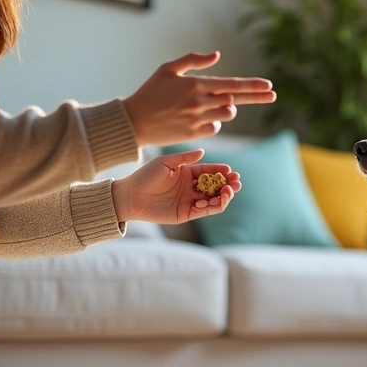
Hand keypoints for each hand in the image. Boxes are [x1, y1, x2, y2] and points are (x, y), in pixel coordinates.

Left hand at [111, 150, 239, 224]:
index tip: (230, 170)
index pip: (209, 172)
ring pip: (214, 200)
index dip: (221, 171)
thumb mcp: (165, 163)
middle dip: (228, 184)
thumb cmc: (145, 176)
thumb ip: (184, 158)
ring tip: (229, 191)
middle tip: (236, 182)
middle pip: (216, 186)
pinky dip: (213, 206)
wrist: (130, 196)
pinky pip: (206, 211)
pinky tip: (215, 199)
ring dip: (225, 196)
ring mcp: (190, 201)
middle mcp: (191, 188)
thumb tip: (203, 152)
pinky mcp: (187, 213)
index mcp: (187, 173)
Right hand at [122, 51, 275, 145]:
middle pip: (235, 100)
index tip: (269, 86)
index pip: (231, 85)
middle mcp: (199, 102)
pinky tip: (204, 118)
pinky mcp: (194, 134)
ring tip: (218, 105)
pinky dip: (215, 122)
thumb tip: (217, 55)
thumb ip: (194, 60)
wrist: (134, 121)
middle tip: (272, 95)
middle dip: (255, 97)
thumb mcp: (168, 69)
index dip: (252, 86)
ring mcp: (197, 119)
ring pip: (227, 115)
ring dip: (229, 109)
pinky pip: (216, 128)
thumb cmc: (150, 91)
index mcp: (195, 84)